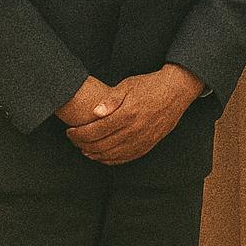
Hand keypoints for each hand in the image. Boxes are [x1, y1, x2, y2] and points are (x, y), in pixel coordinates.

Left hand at [65, 65, 204, 165]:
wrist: (176, 92)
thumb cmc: (149, 86)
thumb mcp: (128, 85)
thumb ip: (110, 99)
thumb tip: (95, 112)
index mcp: (127, 114)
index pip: (96, 131)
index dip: (79, 134)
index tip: (70, 132)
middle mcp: (134, 130)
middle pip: (101, 145)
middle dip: (82, 145)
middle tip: (73, 140)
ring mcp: (142, 140)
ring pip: (112, 155)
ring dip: (94, 154)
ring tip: (84, 149)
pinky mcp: (148, 145)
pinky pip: (125, 158)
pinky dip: (110, 160)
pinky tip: (102, 156)